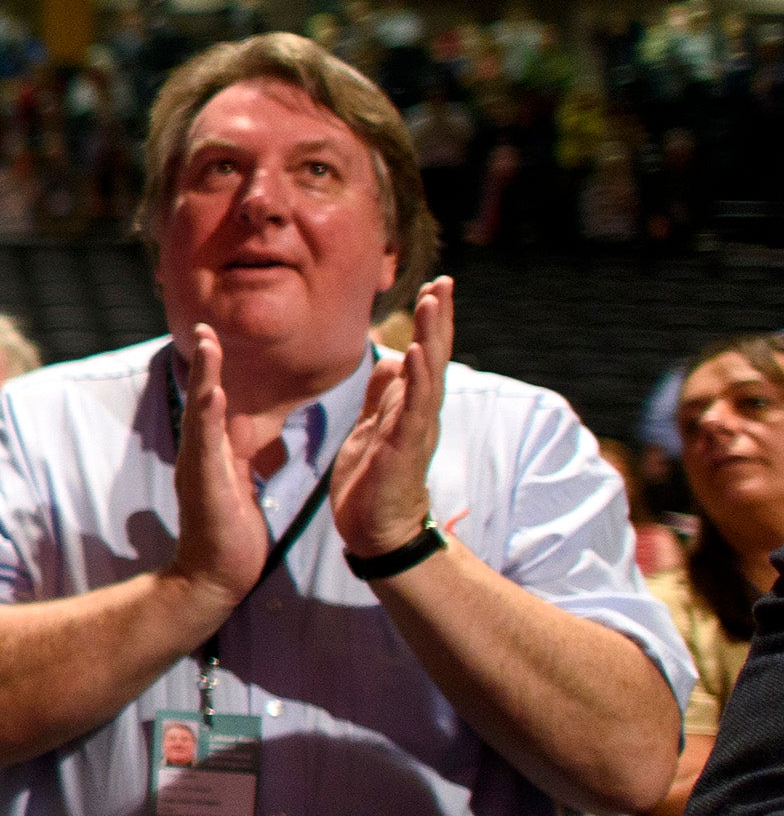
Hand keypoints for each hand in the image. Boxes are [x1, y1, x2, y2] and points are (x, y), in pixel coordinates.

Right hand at [159, 322, 268, 618]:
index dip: (212, 371)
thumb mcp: (238, 488)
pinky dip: (208, 419)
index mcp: (210, 456)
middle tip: (204, 326)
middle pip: (200, 401)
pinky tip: (212, 395)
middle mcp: (198, 457)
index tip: (213, 336)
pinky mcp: (206, 488)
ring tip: (208, 346)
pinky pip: (206, 447)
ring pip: (200, 416)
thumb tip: (249, 444)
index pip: (210, 405)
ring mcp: (198, 471)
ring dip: (204, 380)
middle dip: (204, 363)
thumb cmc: (228, 536)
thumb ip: (238, 462)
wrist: (214, 578)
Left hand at [334, 276, 449, 557]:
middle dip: (438, 321)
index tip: (436, 287)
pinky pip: (412, 410)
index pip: (425, 356)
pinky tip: (418, 354)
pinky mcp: (403, 450)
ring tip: (434, 304)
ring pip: (428, 377)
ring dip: (432, 339)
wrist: (373, 531)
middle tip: (443, 284)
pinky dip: (417, 381)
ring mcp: (414, 430)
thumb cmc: (373, 482)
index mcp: (409, 407)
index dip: (431, 323)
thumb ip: (382, 396)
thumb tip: (393, 360)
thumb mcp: (372, 428)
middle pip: (434, 358)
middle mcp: (419, 414)